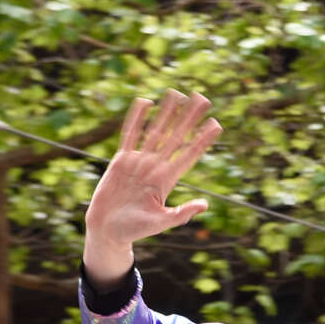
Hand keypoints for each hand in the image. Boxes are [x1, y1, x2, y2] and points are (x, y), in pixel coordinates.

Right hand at [83, 89, 222, 287]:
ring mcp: (139, 162)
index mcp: (168, 180)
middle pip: (176, 136)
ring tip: (177, 93)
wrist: (108, 230)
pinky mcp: (121, 160)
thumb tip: (205, 205)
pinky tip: (146, 102)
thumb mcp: (161, 223)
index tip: (216, 124)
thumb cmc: (134, 230)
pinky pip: (130, 135)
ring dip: (167, 113)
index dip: (203, 139)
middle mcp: (156, 167)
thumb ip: (181, 213)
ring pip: (156, 131)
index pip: (189, 154)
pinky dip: (137, 118)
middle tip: (203, 98)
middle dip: (190, 118)